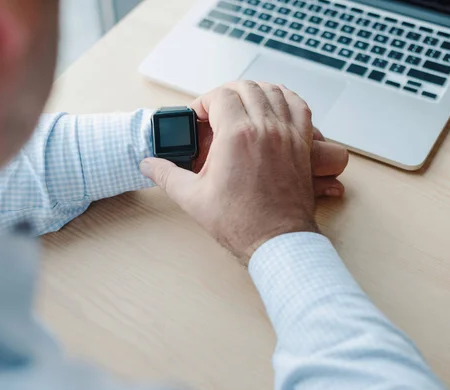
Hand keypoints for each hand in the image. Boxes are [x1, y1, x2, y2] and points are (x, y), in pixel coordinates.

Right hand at [141, 81, 345, 260]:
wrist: (276, 240)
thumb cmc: (240, 222)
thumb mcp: (193, 198)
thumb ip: (166, 175)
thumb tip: (148, 164)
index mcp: (237, 135)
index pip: (220, 96)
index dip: (203, 102)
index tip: (197, 118)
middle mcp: (265, 127)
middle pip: (245, 87)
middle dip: (225, 94)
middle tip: (214, 112)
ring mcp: (287, 133)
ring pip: (272, 90)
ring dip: (253, 93)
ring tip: (240, 108)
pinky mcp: (302, 144)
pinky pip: (298, 106)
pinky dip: (284, 98)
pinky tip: (273, 107)